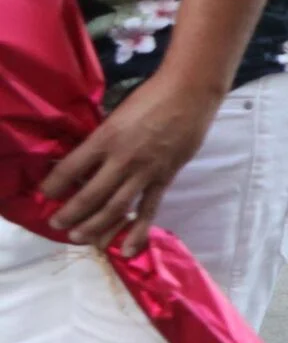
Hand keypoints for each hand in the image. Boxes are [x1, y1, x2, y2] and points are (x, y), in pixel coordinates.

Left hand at [39, 71, 225, 250]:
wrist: (190, 93)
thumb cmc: (151, 97)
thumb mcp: (116, 115)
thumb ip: (103, 139)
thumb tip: (88, 161)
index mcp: (105, 138)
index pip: (70, 168)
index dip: (53, 184)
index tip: (44, 193)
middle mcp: (121, 159)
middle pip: (89, 196)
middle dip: (70, 214)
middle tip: (57, 225)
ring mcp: (145, 171)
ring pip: (115, 208)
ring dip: (95, 227)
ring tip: (79, 238)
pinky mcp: (165, 178)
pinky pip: (149, 210)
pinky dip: (137, 231)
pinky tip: (126, 249)